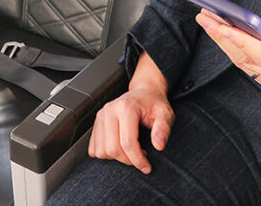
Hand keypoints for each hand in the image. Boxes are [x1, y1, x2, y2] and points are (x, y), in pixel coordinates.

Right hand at [88, 53, 174, 173]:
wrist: (144, 93)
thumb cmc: (154, 104)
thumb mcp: (165, 114)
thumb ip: (163, 129)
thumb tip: (159, 145)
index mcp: (126, 107)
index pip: (127, 142)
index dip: (138, 160)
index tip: (147, 167)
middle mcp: (109, 111)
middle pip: (112, 149)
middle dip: (128, 160)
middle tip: (141, 157)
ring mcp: (100, 116)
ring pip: (101, 151)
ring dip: (116, 158)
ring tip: (130, 150)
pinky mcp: (96, 123)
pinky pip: (94, 148)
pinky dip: (106, 154)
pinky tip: (120, 147)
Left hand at [196, 4, 260, 104]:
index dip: (240, 40)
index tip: (220, 25)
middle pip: (247, 60)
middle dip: (222, 37)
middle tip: (204, 15)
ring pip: (245, 65)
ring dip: (225, 42)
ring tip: (208, 19)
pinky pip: (251, 69)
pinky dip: (235, 50)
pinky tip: (224, 34)